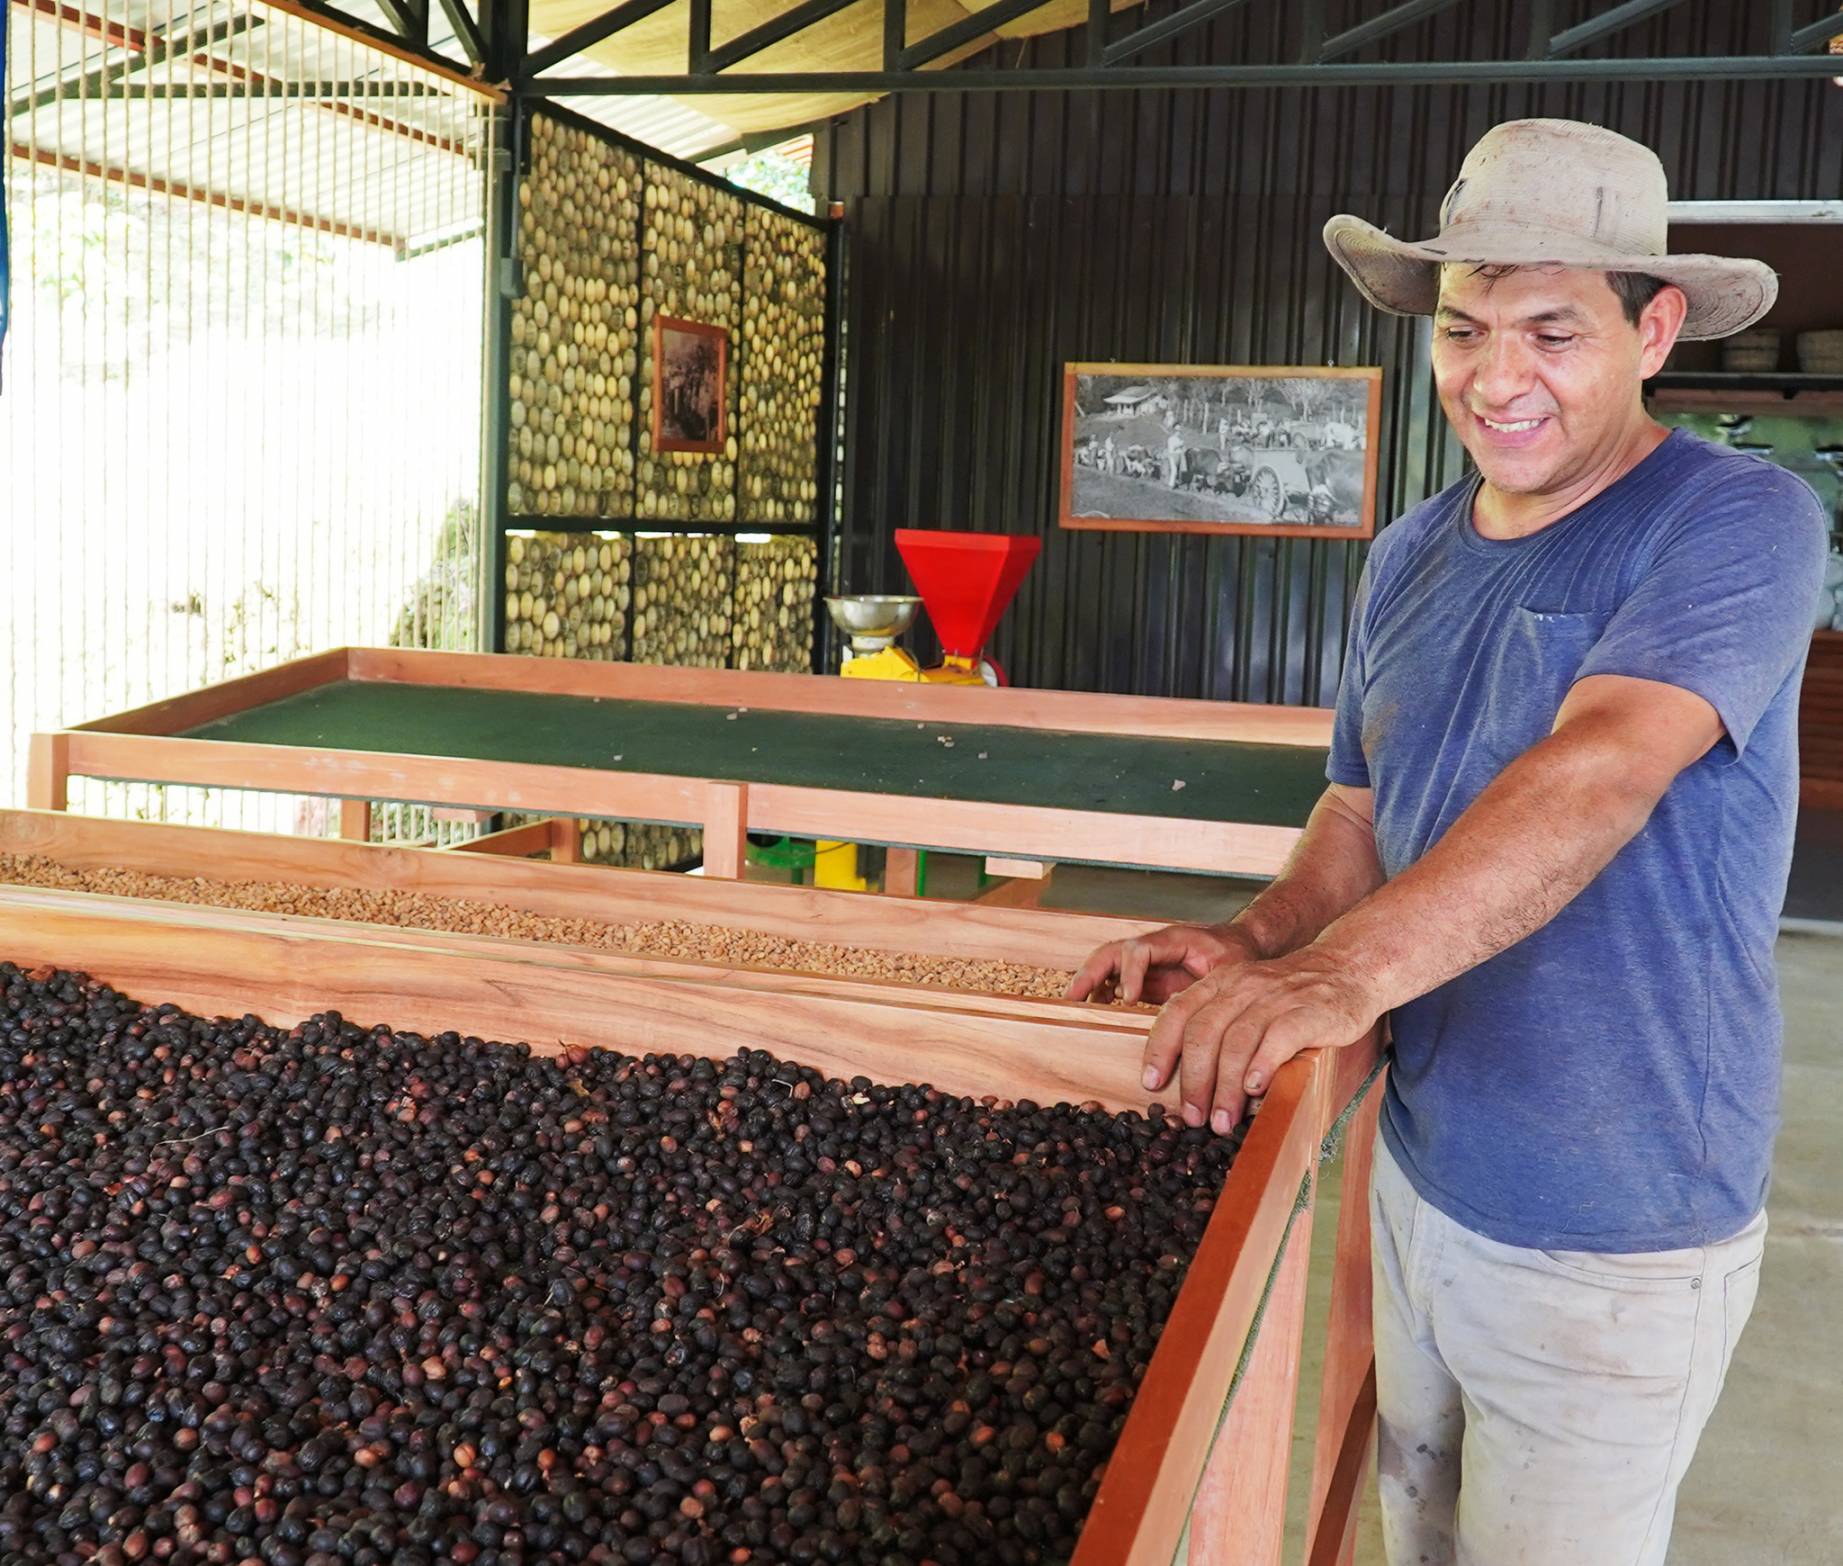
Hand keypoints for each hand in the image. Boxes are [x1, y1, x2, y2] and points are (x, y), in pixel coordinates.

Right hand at [1066, 923, 1259, 1006]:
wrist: (1246, 945)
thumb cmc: (1240, 955)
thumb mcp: (1231, 970)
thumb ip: (1209, 988)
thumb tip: (1190, 1016)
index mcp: (1174, 940)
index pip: (1139, 949)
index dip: (1130, 972)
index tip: (1129, 998)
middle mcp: (1155, 948)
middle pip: (1112, 952)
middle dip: (1090, 972)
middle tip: (1074, 997)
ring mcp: (1149, 962)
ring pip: (1108, 965)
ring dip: (1090, 982)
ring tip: (1074, 1005)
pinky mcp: (1148, 978)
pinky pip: (1117, 982)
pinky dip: (1102, 994)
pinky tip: (1096, 1012)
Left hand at [1144, 945, 1380, 1134]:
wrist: (1349, 968)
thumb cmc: (1293, 994)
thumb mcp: (1247, 995)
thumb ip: (1218, 1020)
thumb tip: (1187, 1069)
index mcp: (1221, 983)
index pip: (1178, 1013)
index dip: (1160, 1049)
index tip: (1151, 1082)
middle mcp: (1243, 986)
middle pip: (1204, 1033)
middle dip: (1193, 1081)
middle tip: (1192, 1117)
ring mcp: (1276, 997)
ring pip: (1237, 1042)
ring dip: (1225, 1087)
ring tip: (1222, 1120)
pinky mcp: (1309, 1012)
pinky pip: (1278, 1039)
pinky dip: (1262, 1066)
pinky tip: (1255, 1090)